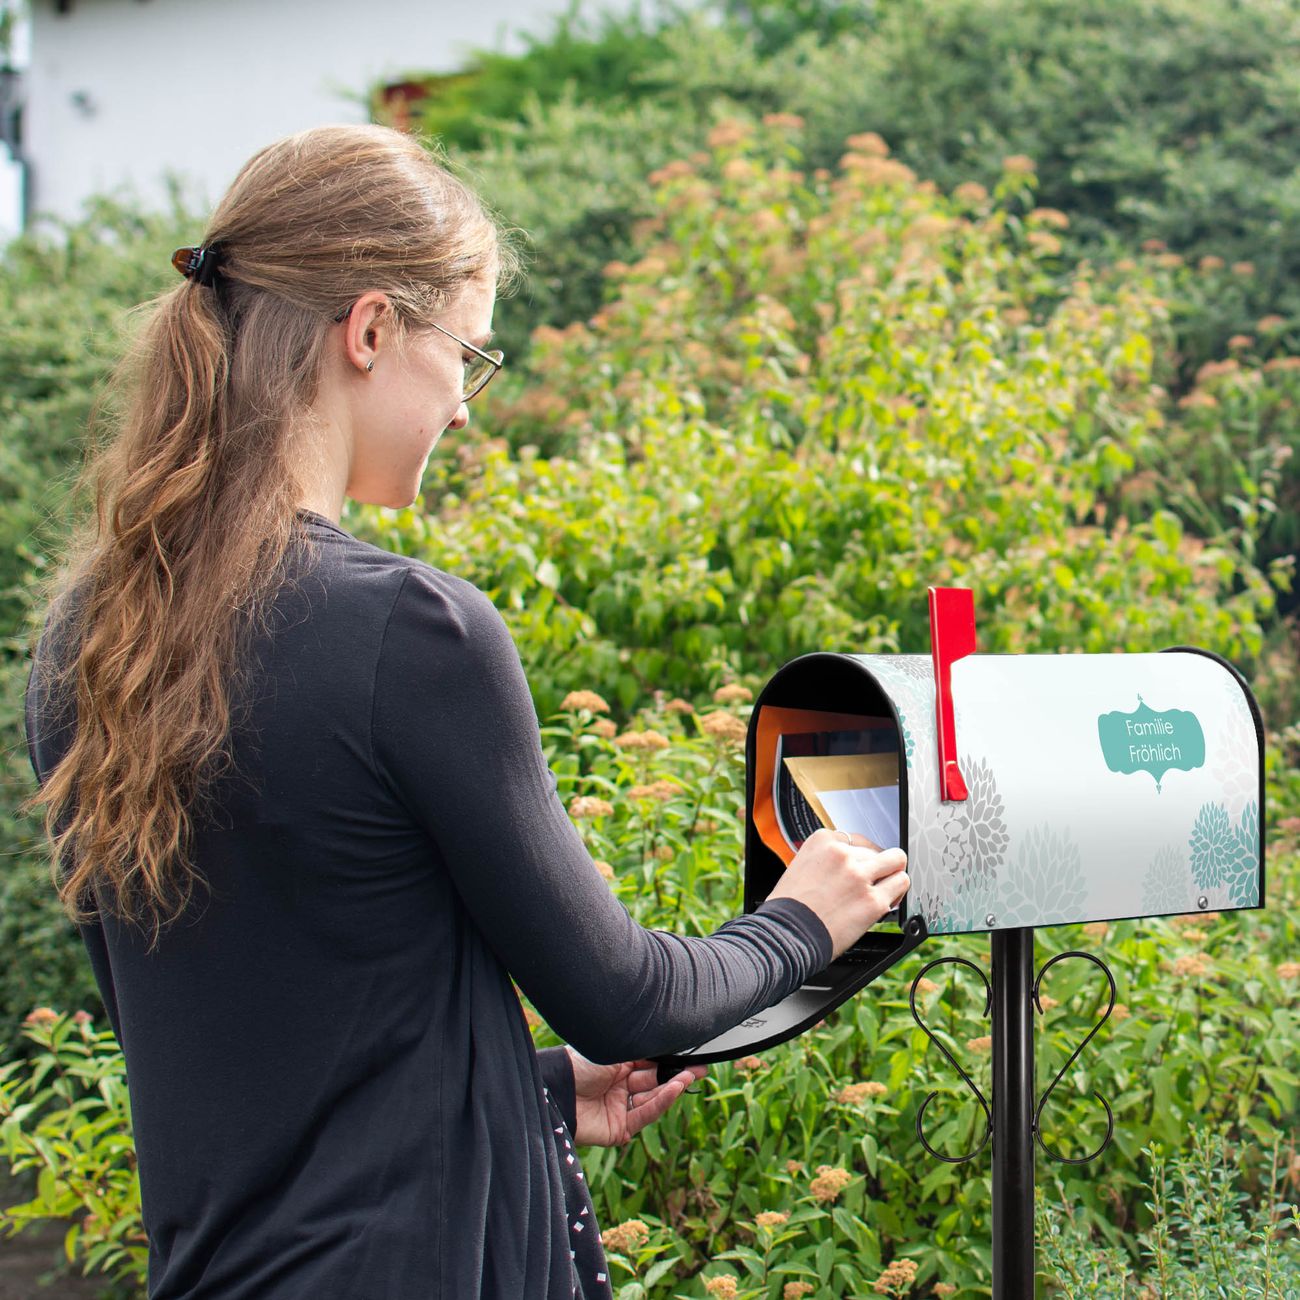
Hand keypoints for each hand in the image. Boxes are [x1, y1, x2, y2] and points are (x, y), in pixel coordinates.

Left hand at [566, 1047, 707, 1146]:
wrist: (556, 1089)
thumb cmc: (579, 1064)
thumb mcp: (614, 1051)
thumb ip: (642, 1052)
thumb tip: (668, 1042)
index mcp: (616, 1065)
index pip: (649, 1064)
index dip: (669, 1061)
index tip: (691, 1056)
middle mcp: (619, 1086)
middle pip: (654, 1081)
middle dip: (676, 1074)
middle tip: (699, 1068)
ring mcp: (619, 1108)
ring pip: (652, 1099)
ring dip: (671, 1088)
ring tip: (688, 1076)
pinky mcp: (618, 1129)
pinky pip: (644, 1115)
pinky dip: (660, 1103)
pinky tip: (674, 1089)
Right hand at [765, 827, 909, 958]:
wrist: (786, 935)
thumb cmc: (788, 908)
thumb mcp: (800, 867)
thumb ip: (825, 860)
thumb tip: (846, 865)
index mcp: (822, 841)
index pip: (857, 840)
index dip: (860, 857)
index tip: (860, 868)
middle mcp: (842, 854)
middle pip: (877, 851)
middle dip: (876, 867)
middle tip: (870, 882)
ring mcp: (859, 876)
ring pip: (897, 862)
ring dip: (891, 875)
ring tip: (884, 888)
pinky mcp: (873, 900)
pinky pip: (900, 885)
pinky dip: (896, 893)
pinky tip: (886, 902)